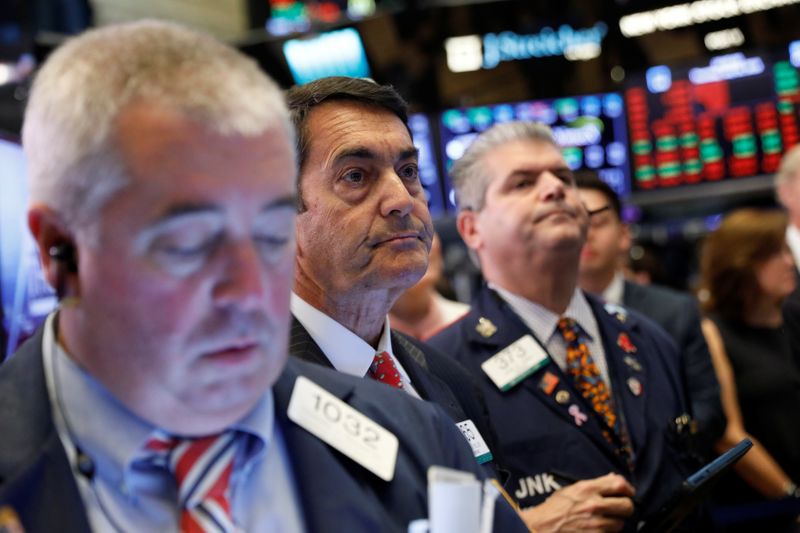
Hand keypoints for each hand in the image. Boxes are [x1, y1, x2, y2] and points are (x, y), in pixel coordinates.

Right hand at [518, 473, 634, 532]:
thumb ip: (594, 485)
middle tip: (622, 508)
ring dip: (615, 522)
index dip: (628, 488)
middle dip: (626, 507)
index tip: (628, 492)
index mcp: (587, 489)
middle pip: (627, 505)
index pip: (619, 484)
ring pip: (620, 523)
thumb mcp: (572, 489)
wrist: (543, 526)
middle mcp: (593, 505)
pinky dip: (606, 532)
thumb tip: (613, 479)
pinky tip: (597, 528)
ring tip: (604, 520)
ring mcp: (595, 523)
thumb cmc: (555, 507)